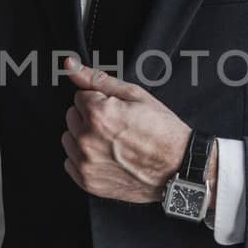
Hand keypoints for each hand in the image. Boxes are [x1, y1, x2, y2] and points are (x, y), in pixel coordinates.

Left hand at [60, 54, 189, 203]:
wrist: (179, 167)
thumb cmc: (162, 131)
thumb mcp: (135, 95)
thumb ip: (96, 79)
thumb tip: (69, 65)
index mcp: (98, 114)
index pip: (80, 97)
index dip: (100, 101)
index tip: (117, 111)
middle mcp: (87, 140)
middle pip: (72, 116)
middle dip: (89, 117)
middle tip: (116, 126)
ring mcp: (86, 164)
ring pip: (69, 138)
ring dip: (84, 137)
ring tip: (111, 142)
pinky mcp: (87, 182)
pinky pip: (70, 163)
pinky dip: (84, 159)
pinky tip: (106, 157)